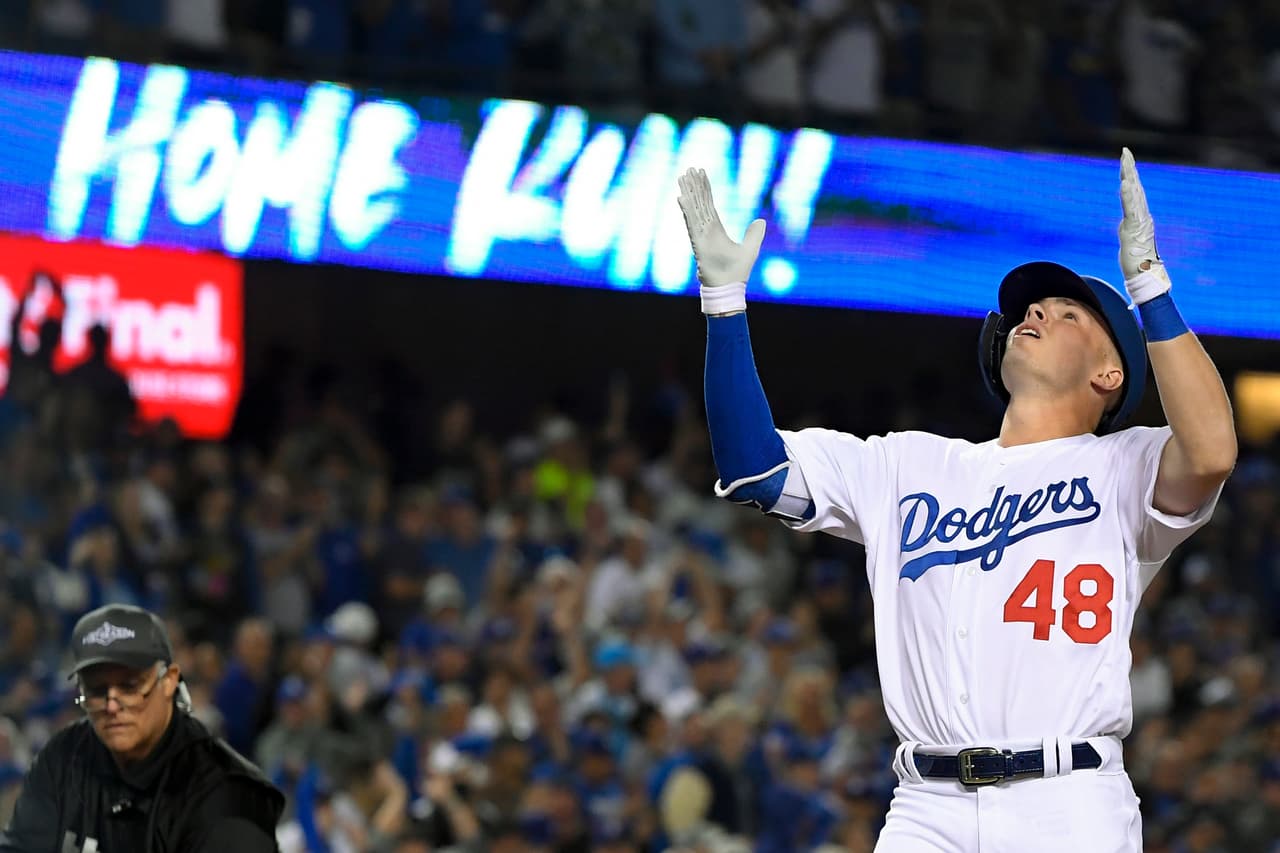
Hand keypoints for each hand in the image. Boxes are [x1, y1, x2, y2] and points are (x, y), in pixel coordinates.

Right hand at [677, 167, 765, 288]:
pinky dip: (687, 210)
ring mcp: (700, 235)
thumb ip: (754, 234)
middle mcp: (706, 230)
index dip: (705, 190)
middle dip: (694, 186)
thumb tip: (760, 221)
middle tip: (688, 169)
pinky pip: (692, 222)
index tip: (701, 175)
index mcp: (716, 230)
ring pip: (693, 209)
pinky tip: (681, 197)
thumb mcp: (751, 248)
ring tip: (682, 177)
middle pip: (699, 203)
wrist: (728, 288)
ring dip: (688, 192)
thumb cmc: (737, 272)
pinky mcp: (698, 242)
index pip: (709, 205)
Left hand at [1118, 147, 1171, 303]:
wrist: (1145, 276)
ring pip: (1134, 195)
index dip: (1130, 175)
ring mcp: (1139, 221)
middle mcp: (1142, 216)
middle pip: (1135, 187)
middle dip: (1130, 168)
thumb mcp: (1131, 239)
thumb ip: (1131, 228)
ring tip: (1125, 162)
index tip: (1126, 159)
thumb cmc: (1138, 261)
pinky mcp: (1135, 229)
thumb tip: (1129, 223)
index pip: (1134, 191)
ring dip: (1129, 177)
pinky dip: (1128, 196)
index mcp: (1140, 217)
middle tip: (1125, 151)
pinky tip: (1125, 184)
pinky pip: (1131, 209)